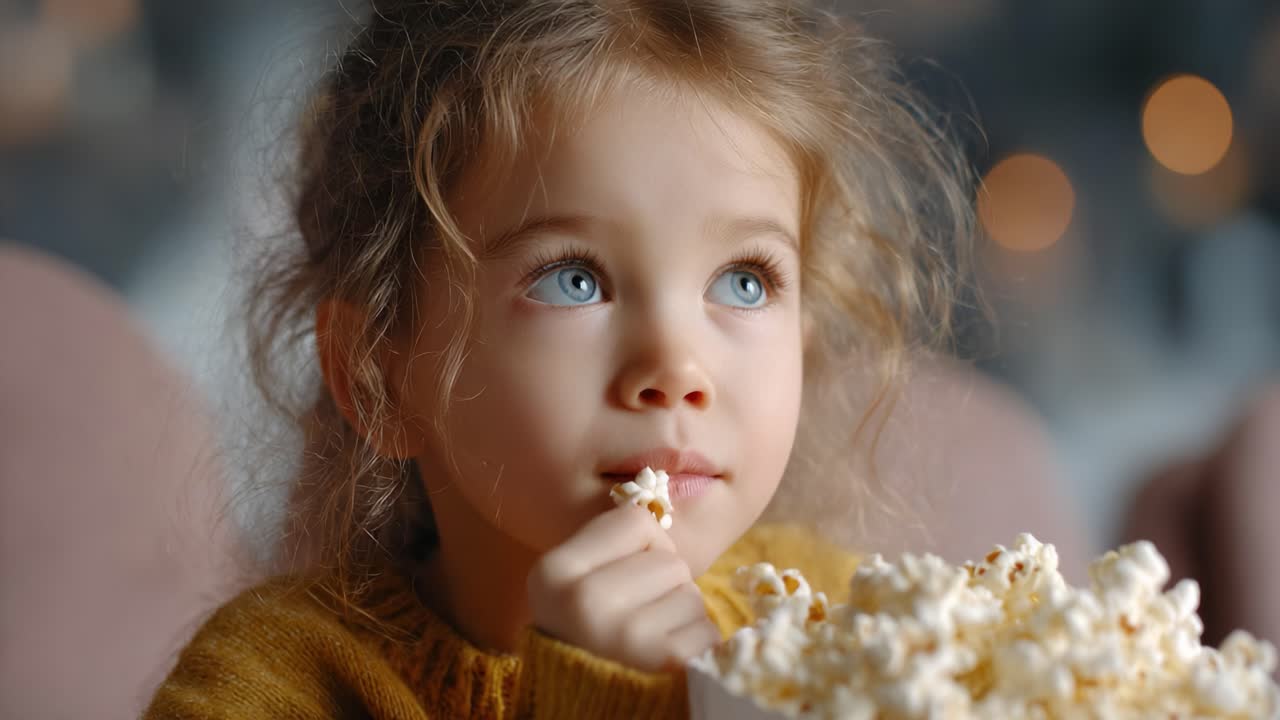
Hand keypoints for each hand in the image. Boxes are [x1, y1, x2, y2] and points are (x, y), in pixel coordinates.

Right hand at [526, 504, 720, 672]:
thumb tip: (668, 496)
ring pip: (692, 595)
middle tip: (635, 618)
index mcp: (553, 572)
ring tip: (648, 641)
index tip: (618, 577)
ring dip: (681, 618)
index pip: (636, 521)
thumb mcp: (574, 582)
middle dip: (663, 587)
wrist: (582, 710)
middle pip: (669, 560)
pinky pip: (707, 631)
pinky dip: (695, 646)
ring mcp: (625, 634)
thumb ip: (613, 544)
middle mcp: (584, 601)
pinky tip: (664, 660)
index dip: (640, 547)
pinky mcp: (665, 663)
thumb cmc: (585, 637)